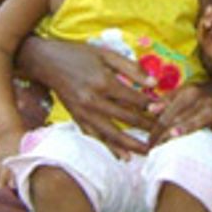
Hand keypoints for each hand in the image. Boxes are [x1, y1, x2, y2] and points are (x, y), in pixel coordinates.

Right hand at [26, 39, 155, 157]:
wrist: (46, 62)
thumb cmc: (78, 54)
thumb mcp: (106, 54)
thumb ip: (130, 68)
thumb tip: (154, 82)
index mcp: (103, 82)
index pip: (134, 99)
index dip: (152, 106)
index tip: (165, 110)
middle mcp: (94, 101)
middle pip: (126, 118)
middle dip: (147, 127)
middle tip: (163, 135)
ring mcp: (84, 113)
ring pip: (112, 133)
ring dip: (131, 145)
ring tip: (148, 152)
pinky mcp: (77, 119)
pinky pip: (96, 137)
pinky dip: (110, 148)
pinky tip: (123, 157)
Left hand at [150, 83, 211, 142]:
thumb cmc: (203, 94)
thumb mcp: (184, 91)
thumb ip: (167, 101)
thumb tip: (150, 110)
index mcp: (190, 94)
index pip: (168, 114)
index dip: (156, 130)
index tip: (148, 144)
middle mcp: (204, 101)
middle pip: (180, 119)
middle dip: (165, 135)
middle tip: (153, 150)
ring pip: (202, 120)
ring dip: (189, 127)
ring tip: (174, 135)